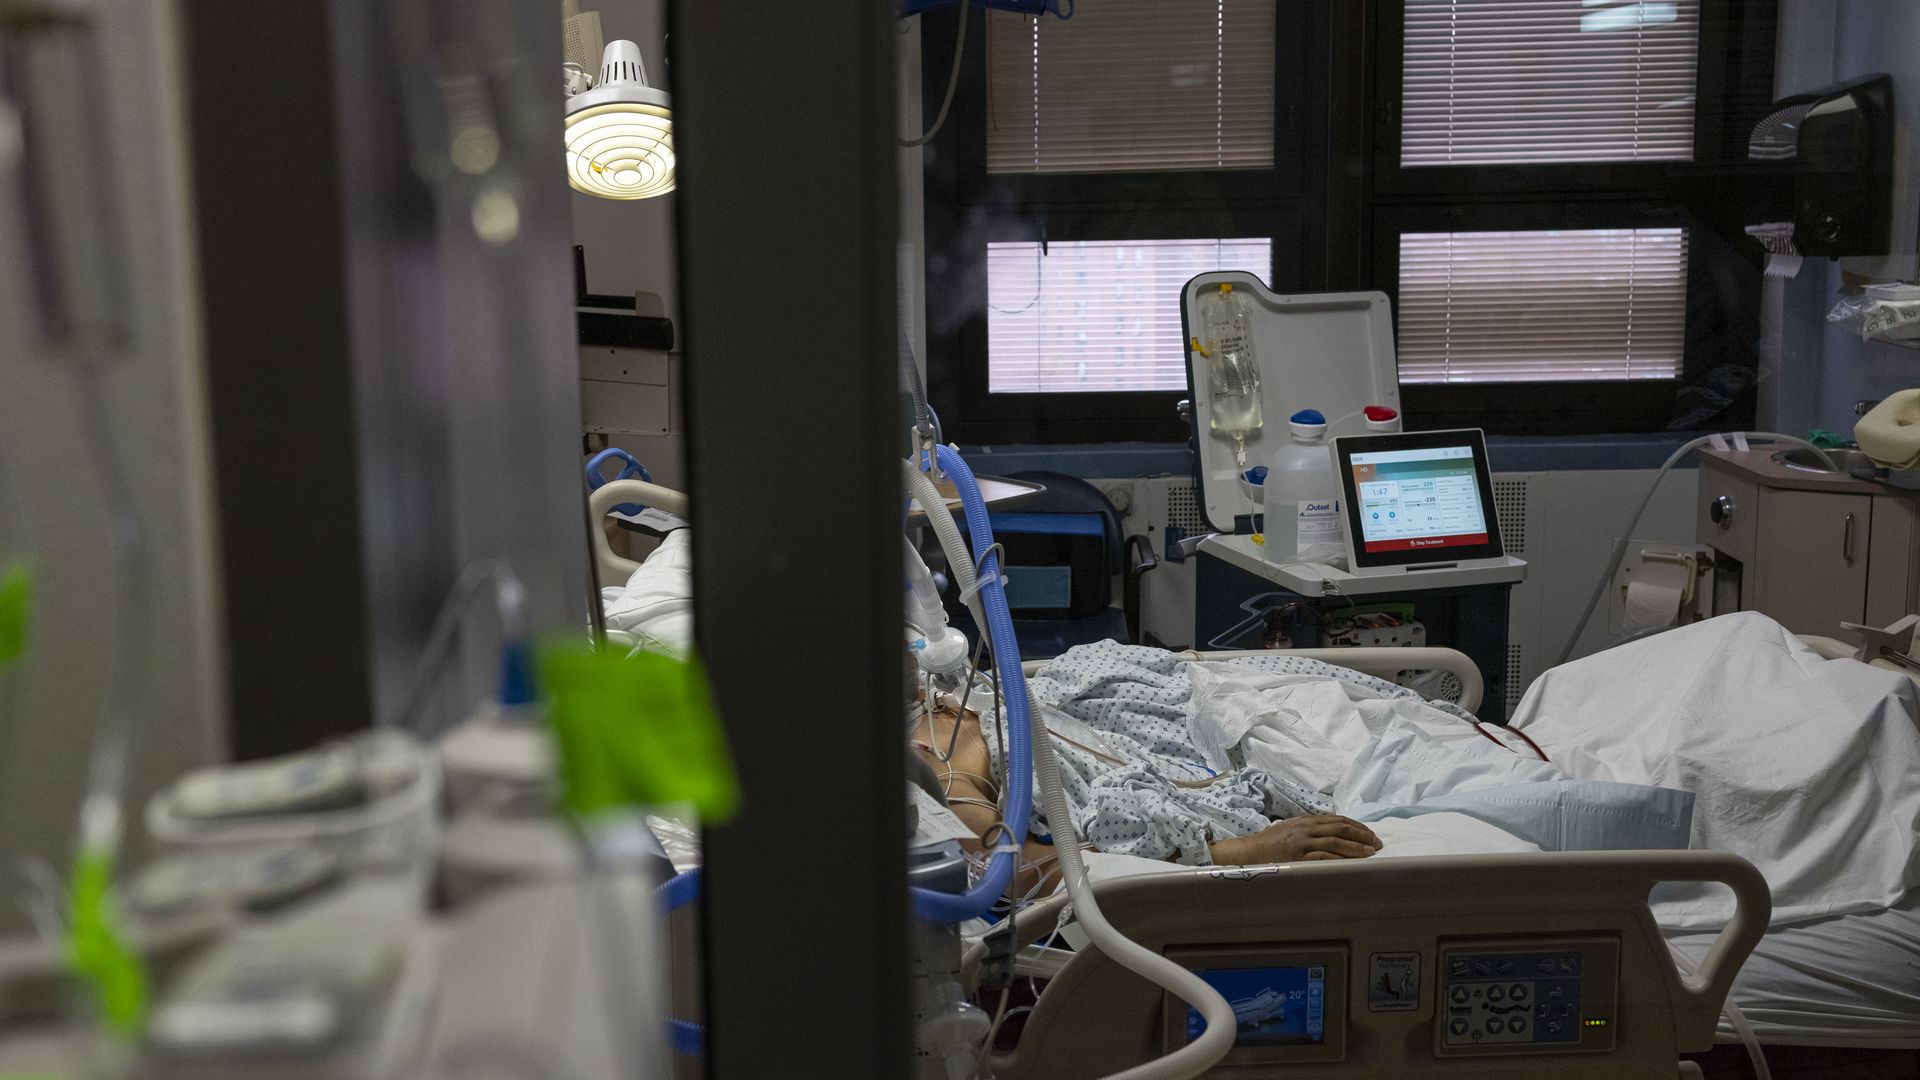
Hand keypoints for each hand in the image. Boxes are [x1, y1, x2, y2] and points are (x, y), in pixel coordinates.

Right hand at [1210, 815, 1381, 864]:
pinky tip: (1349, 863)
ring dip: (1355, 847)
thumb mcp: (1291, 829)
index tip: (1370, 834)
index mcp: (1306, 821)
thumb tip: (1333, 832)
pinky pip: (1321, 857)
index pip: (1338, 820)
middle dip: (1361, 836)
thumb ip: (1310, 828)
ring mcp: (1302, 843)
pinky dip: (1337, 859)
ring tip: (1369, 852)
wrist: (1250, 852)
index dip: (1357, 826)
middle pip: (1340, 828)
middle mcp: (1306, 829)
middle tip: (1376, 844)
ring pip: (1334, 842)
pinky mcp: (1297, 857)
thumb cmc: (1271, 842)